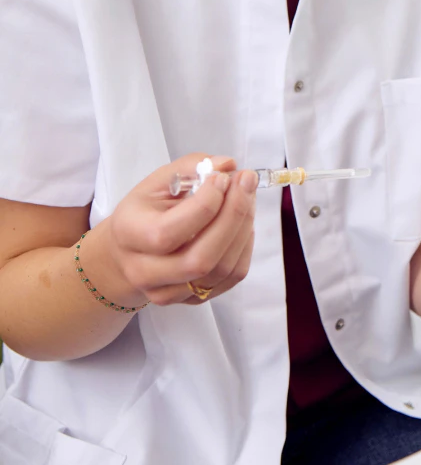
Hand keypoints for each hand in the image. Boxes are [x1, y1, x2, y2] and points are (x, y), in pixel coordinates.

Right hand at [86, 154, 257, 307]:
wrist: (129, 252)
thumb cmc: (146, 212)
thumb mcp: (158, 182)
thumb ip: (191, 167)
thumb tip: (227, 165)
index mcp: (130, 236)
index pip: (169, 233)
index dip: (205, 204)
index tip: (222, 177)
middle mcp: (145, 272)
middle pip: (200, 259)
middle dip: (233, 215)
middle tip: (246, 182)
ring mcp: (169, 291)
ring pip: (222, 269)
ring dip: (244, 228)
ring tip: (247, 197)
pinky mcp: (193, 299)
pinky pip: (233, 276)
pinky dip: (245, 245)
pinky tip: (242, 222)